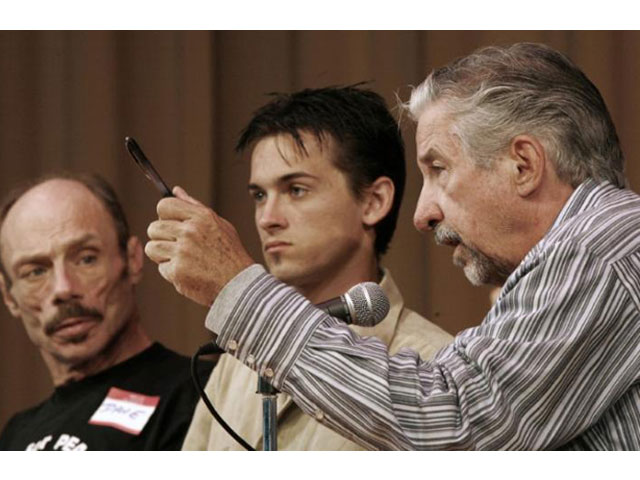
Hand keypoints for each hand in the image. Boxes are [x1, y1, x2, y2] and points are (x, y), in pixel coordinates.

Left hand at [145, 186, 254, 305]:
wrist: (239, 284)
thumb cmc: (230, 253)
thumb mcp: (219, 224)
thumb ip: (195, 206)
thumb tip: (176, 190)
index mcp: (201, 217)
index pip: (164, 205)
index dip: (164, 215)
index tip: (171, 224)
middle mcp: (190, 232)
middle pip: (154, 227)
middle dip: (162, 237)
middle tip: (177, 246)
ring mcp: (182, 252)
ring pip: (152, 247)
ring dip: (162, 255)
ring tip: (181, 259)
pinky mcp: (177, 271)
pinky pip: (161, 268)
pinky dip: (172, 272)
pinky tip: (188, 272)